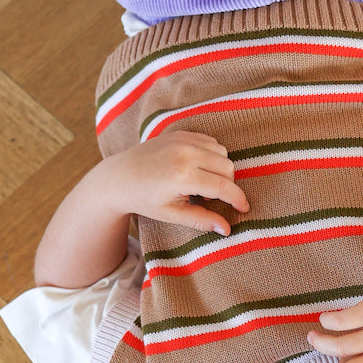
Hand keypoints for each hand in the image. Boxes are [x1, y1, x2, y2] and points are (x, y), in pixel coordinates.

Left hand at [101, 131, 248, 232]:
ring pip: (222, 152)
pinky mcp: (179, 133)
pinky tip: (196, 169)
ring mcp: (182, 140)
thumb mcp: (172, 214)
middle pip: (228, 168)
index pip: (223, 187)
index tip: (244, 209)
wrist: (118, 177)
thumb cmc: (144, 199)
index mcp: (182, 176)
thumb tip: (226, 229)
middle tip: (209, 199)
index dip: (238, 200)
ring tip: (201, 184)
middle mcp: (185, 154)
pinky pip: (210, 141)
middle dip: (227, 185)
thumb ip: (201, 220)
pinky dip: (210, 155)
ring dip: (220, 169)